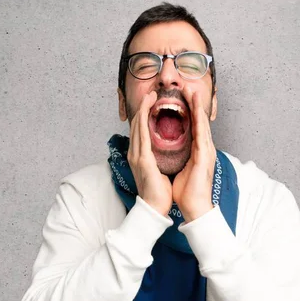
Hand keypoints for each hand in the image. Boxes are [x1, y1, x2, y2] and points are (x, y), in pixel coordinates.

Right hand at [128, 91, 172, 215]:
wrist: (155, 208)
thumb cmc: (160, 192)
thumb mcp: (159, 169)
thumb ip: (158, 158)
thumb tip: (165, 150)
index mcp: (139, 155)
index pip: (141, 130)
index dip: (145, 113)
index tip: (153, 101)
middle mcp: (134, 153)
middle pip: (137, 124)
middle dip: (144, 106)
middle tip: (152, 92)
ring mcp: (136, 155)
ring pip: (138, 126)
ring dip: (144, 108)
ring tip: (151, 95)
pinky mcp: (142, 159)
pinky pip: (143, 134)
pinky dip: (145, 120)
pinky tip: (148, 110)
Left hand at [172, 88, 216, 221]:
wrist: (195, 207)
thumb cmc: (187, 192)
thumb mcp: (180, 168)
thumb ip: (178, 157)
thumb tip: (169, 150)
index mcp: (197, 151)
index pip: (193, 126)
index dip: (189, 110)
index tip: (183, 97)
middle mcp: (204, 148)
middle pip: (199, 121)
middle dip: (194, 103)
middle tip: (189, 86)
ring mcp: (206, 152)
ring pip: (202, 123)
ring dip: (198, 106)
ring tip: (193, 91)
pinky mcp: (205, 156)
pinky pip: (201, 134)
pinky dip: (199, 120)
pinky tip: (196, 110)